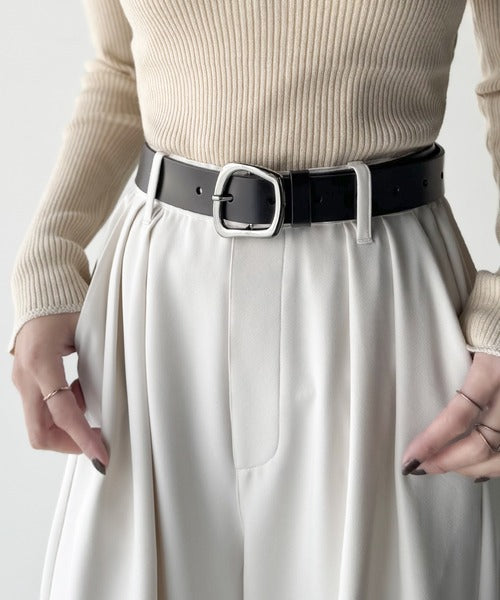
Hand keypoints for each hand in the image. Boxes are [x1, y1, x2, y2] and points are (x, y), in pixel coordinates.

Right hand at [10, 313, 108, 474]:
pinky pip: (41, 410)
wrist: (41, 292)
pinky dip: (61, 413)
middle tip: (99, 441)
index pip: (62, 412)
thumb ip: (100, 358)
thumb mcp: (88, 328)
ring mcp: (22, 381)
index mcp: (41, 362)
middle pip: (41, 432)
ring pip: (39, 426)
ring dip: (67, 427)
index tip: (101, 455)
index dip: (83, 438)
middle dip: (71, 444)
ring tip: (89, 404)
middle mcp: (26, 377)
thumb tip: (118, 391)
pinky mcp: (26, 383)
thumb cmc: (64, 305)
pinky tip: (78, 393)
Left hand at [401, 351, 499, 480]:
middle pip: (482, 443)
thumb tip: (421, 401)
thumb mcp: (465, 340)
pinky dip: (495, 464)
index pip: (458, 416)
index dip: (433, 442)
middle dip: (449, 462)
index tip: (410, 458)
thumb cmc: (487, 323)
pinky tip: (477, 470)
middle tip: (421, 467)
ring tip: (444, 467)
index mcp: (490, 372)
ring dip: (471, 468)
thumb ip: (448, 369)